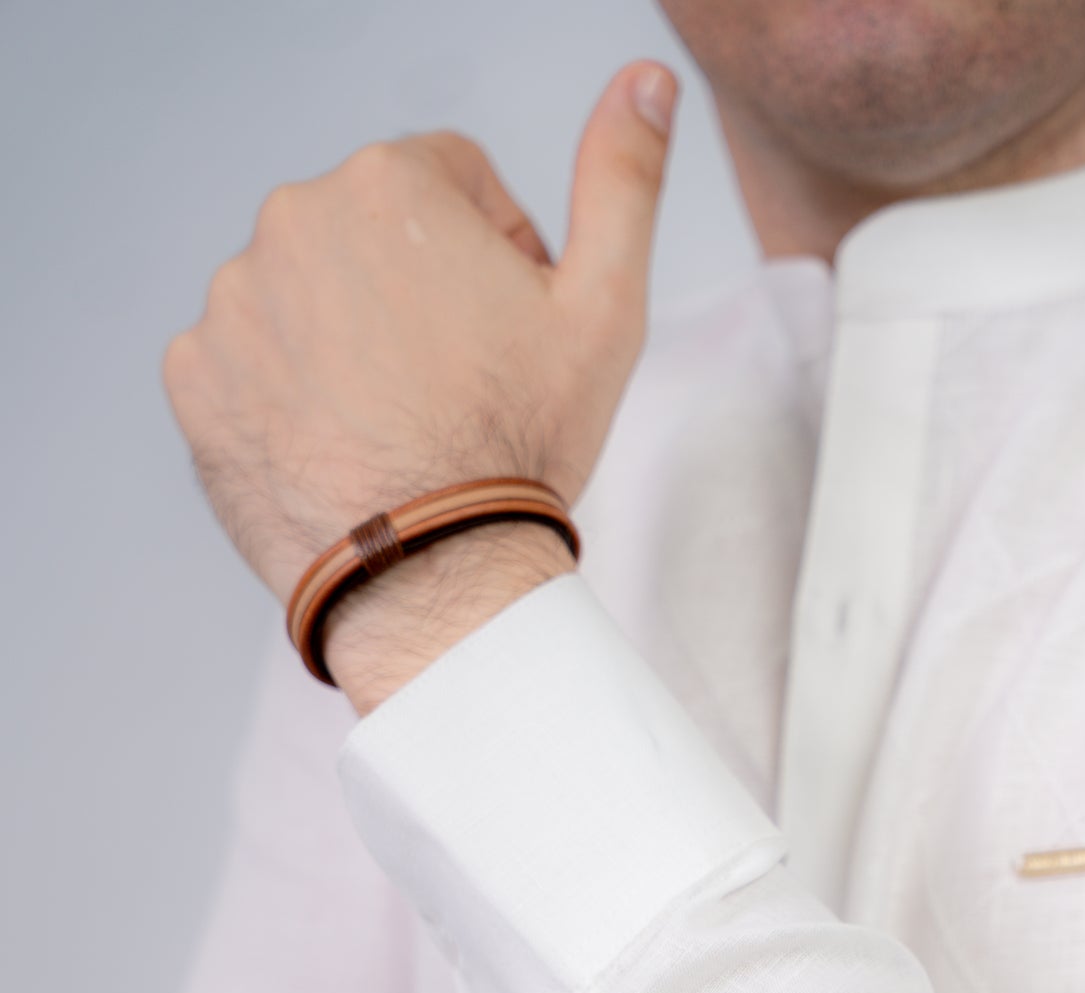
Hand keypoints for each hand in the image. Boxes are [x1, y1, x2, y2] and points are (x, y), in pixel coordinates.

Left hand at [162, 66, 679, 702]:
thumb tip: (646, 78)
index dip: (496, 260)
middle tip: (455, 394)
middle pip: (369, 240)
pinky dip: (286, 400)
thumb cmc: (522, 448)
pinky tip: (340, 453)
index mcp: (388, 183)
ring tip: (396, 430)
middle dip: (413, 298)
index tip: (506, 340)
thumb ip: (623, 180)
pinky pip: (246, 367)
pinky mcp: (195, 377)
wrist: (431, 579)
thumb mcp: (604, 311)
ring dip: (346, 346)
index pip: (450, 185)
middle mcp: (292, 219)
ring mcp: (233, 300)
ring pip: (306, 302)